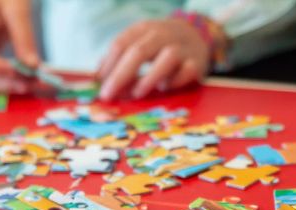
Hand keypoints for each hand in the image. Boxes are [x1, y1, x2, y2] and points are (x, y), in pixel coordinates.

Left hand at [98, 18, 218, 100]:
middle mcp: (163, 35)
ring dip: (149, 77)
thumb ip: (119, 59)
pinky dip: (173, 81)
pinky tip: (163, 88)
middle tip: (108, 95)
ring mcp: (182, 47)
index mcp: (143, 29)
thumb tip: (98, 78)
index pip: (121, 44)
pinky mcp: (196, 63)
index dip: (108, 65)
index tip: (99, 84)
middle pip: (139, 52)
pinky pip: (186, 71)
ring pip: (166, 58)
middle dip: (120, 75)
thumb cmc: (158, 46)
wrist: (196, 36)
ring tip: (137, 93)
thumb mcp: (139, 44)